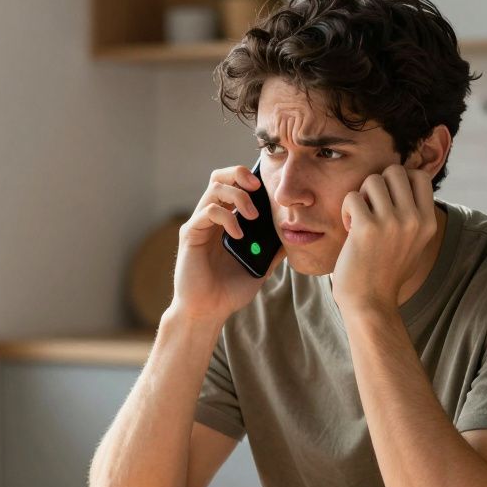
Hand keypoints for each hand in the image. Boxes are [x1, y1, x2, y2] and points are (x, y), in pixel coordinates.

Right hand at [170, 165, 284, 323]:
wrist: (209, 311)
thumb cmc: (230, 290)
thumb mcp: (261, 266)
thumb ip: (274, 248)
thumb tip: (295, 233)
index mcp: (225, 220)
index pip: (233, 184)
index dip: (249, 178)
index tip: (268, 187)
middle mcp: (210, 218)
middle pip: (220, 177)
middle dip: (240, 174)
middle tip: (258, 188)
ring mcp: (199, 224)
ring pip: (215, 188)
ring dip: (239, 196)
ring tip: (252, 216)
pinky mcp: (190, 234)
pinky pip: (208, 211)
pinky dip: (227, 217)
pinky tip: (239, 234)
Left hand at [332, 164, 437, 314]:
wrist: (370, 303)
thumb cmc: (386, 273)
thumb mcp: (414, 244)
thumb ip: (415, 216)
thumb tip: (408, 181)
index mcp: (428, 222)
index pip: (419, 176)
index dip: (399, 180)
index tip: (388, 200)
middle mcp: (413, 219)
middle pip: (394, 171)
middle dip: (378, 185)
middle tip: (371, 208)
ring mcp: (391, 223)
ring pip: (372, 180)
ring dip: (361, 196)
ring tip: (359, 219)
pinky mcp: (367, 228)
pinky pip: (353, 196)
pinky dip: (346, 209)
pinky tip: (349, 228)